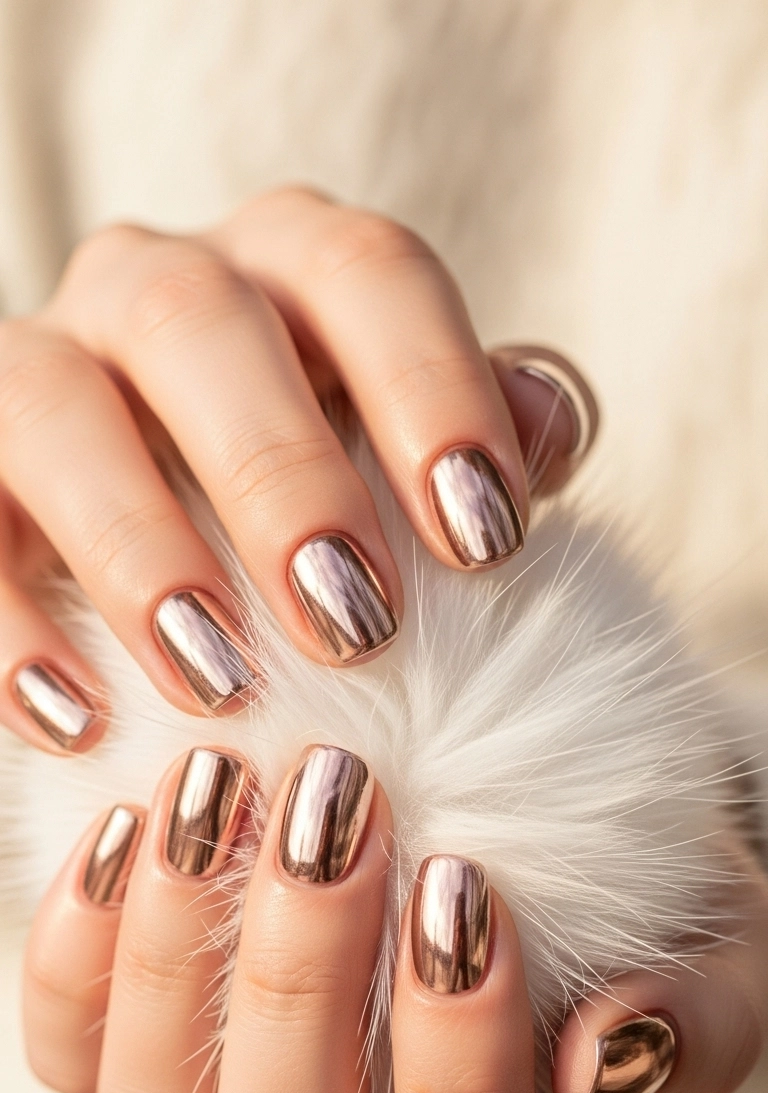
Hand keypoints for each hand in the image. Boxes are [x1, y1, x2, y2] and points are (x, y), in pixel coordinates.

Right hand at [0, 188, 594, 754]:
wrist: (149, 519)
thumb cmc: (312, 497)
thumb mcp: (397, 460)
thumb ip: (471, 436)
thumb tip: (546, 428)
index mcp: (288, 264)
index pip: (366, 272)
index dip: (431, 392)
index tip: (487, 540)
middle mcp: (155, 286)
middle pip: (204, 323)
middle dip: (282, 474)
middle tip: (356, 621)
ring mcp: (41, 360)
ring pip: (57, 407)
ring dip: (140, 546)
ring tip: (217, 680)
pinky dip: (11, 624)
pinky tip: (77, 719)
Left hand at [22, 745, 766, 1092]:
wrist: (545, 827)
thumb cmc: (646, 906)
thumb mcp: (720, 951)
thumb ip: (701, 1021)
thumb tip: (611, 1055)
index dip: (456, 1072)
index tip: (458, 880)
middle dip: (301, 983)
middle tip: (336, 795)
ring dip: (174, 951)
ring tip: (218, 783)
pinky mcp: (141, 1062)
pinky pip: (71, 1054)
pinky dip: (79, 948)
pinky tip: (130, 821)